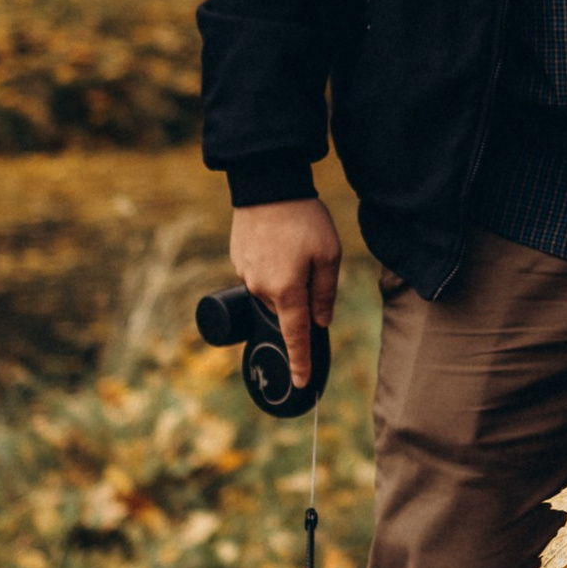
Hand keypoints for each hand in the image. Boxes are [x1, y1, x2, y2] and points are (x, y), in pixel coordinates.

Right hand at [229, 197, 340, 390]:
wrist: (267, 185)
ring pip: (273, 292)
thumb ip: (325, 292)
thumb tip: (320, 321)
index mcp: (287, 291)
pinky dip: (272, 266)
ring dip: (286, 279)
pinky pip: (260, 274)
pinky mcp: (237, 260)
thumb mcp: (328, 255)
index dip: (300, 362)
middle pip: (286, 309)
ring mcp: (245, 275)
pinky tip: (279, 242)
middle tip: (312, 262)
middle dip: (301, 297)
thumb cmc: (304, 220)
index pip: (295, 337)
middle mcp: (261, 289)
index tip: (301, 383)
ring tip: (295, 245)